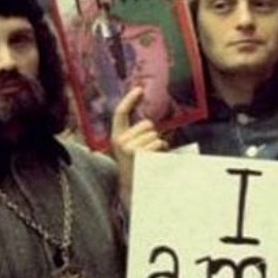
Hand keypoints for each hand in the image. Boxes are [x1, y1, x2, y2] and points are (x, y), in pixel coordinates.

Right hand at [111, 87, 167, 207]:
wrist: (134, 188)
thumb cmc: (138, 166)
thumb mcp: (132, 148)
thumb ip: (137, 135)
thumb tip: (150, 122)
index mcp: (116, 136)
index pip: (120, 113)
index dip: (129, 100)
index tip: (139, 89)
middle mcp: (120, 140)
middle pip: (147, 124)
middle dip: (153, 134)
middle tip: (148, 150)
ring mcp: (129, 146)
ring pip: (155, 134)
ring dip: (158, 144)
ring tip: (151, 157)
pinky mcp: (139, 153)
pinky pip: (158, 143)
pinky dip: (161, 150)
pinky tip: (154, 159)